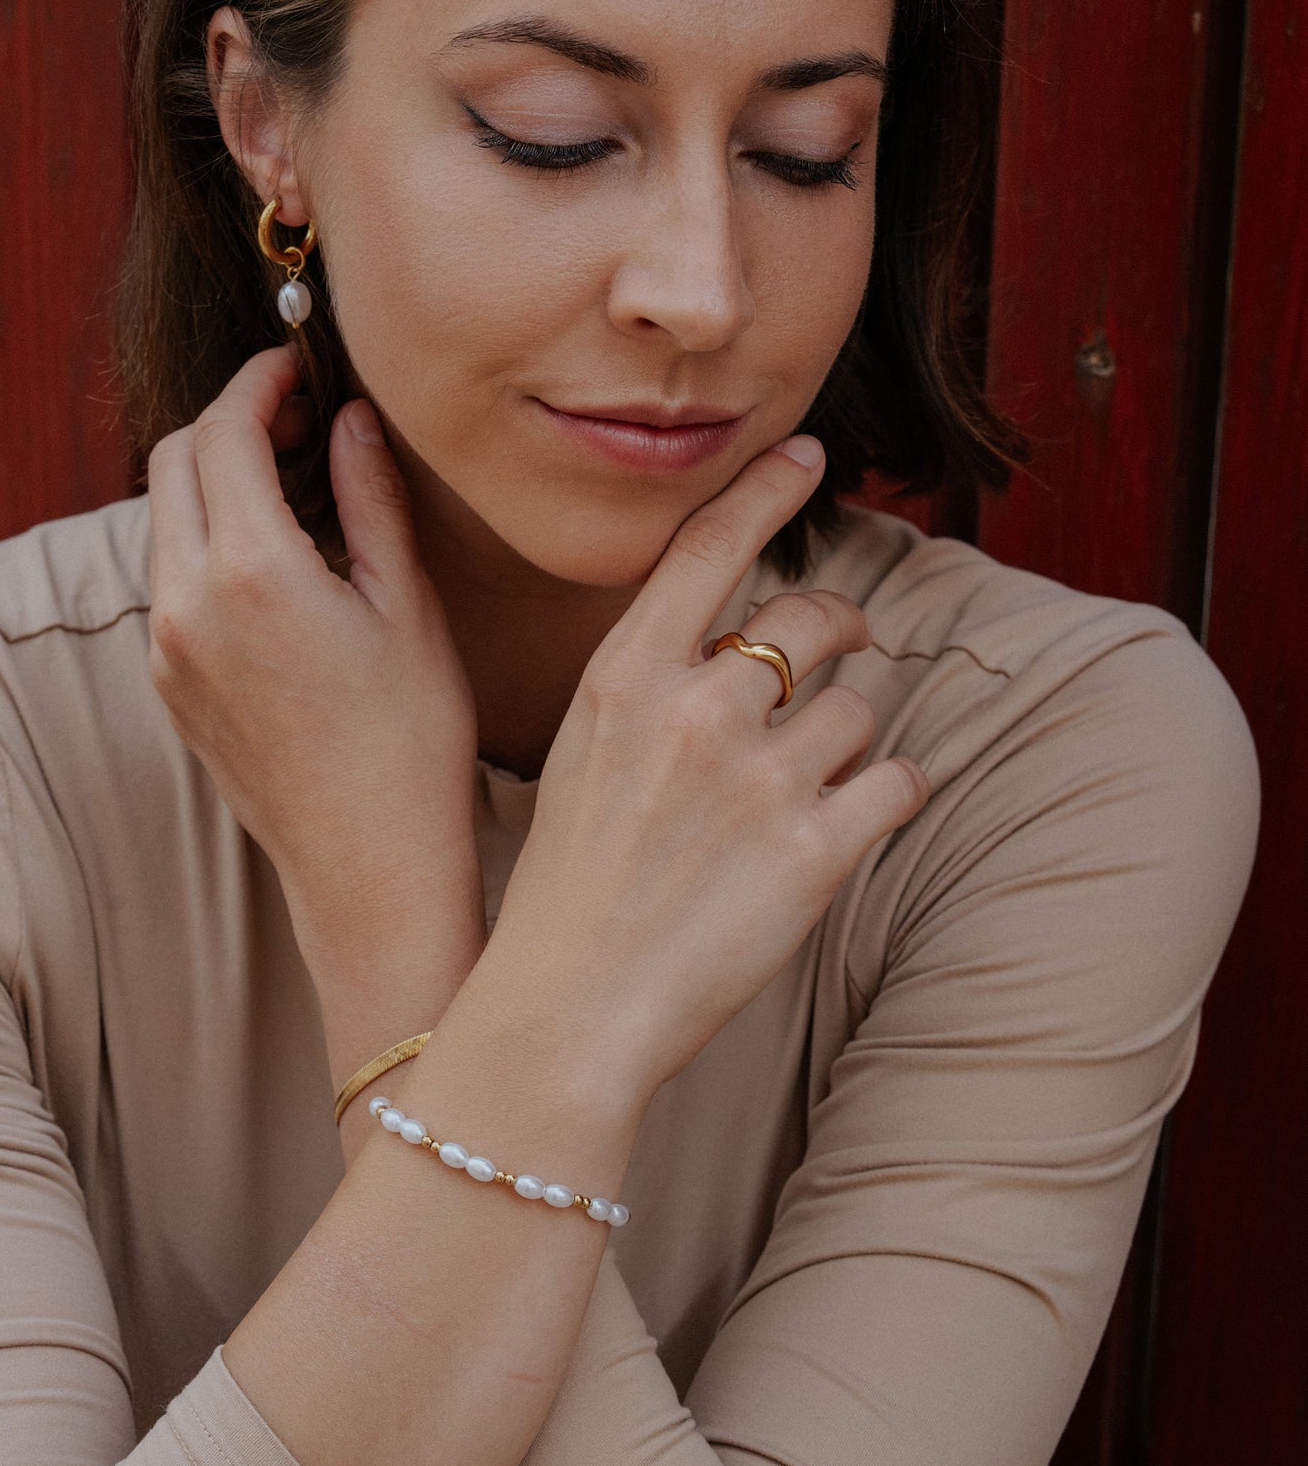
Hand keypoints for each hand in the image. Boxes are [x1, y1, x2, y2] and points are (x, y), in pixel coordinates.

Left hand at [146, 344, 485, 1003]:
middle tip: (298, 418)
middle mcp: (186, 605)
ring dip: (212, 481)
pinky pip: (168, 579)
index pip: (222, 433)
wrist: (369, 866)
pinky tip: (277, 557)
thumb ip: (370, 498)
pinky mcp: (169, 686)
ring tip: (295, 484)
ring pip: (162, 521)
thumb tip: (351, 421)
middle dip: (225, 422)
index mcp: (251, 573)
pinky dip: (206, 540)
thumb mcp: (407, 606)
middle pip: (171, 464)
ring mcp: (167, 650)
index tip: (297, 368)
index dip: (258, 383)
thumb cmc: (411, 743)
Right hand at [483, 435, 929, 1101]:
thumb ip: (655, 683)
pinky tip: (861, 817)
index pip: (708, 548)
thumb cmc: (571, 884)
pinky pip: (898, 782)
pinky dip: (892, 793)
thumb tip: (743, 640)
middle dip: (844, 626)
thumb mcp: (585, 752)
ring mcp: (758, 780)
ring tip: (809, 789)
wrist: (567, 1011)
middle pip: (812, 618)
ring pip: (860, 710)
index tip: (807, 455)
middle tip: (848, 646)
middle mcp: (694, 710)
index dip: (766, 490)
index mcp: (624, 678)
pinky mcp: (814, 852)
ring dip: (852, 740)